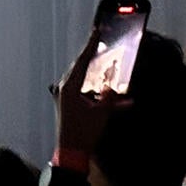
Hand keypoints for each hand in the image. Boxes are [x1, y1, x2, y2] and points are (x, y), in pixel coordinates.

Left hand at [52, 37, 129, 159]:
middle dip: (94, 56)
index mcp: (70, 86)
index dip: (90, 46)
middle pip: (83, 68)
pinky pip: (88, 93)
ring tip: (111, 68)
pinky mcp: (72, 105)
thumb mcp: (101, 113)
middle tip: (101, 42)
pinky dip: (100, 94)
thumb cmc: (83, 133)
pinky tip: (119, 99)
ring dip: (99, 77)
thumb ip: (108, 98)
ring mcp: (68, 97)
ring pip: (87, 81)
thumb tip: (112, 88)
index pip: (82, 61)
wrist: (72, 153)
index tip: (95, 32)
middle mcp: (67, 88)